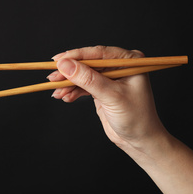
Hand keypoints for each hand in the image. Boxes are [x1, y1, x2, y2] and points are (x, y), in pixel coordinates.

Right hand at [46, 45, 168, 149]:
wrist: (140, 140)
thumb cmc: (136, 118)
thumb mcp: (111, 96)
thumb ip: (88, 79)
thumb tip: (65, 65)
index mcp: (130, 61)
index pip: (99, 53)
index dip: (77, 56)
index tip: (58, 60)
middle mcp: (119, 66)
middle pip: (87, 63)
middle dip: (69, 72)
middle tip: (52, 77)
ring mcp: (109, 77)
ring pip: (82, 75)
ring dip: (68, 84)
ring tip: (57, 92)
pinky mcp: (101, 89)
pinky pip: (82, 86)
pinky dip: (72, 91)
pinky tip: (65, 97)